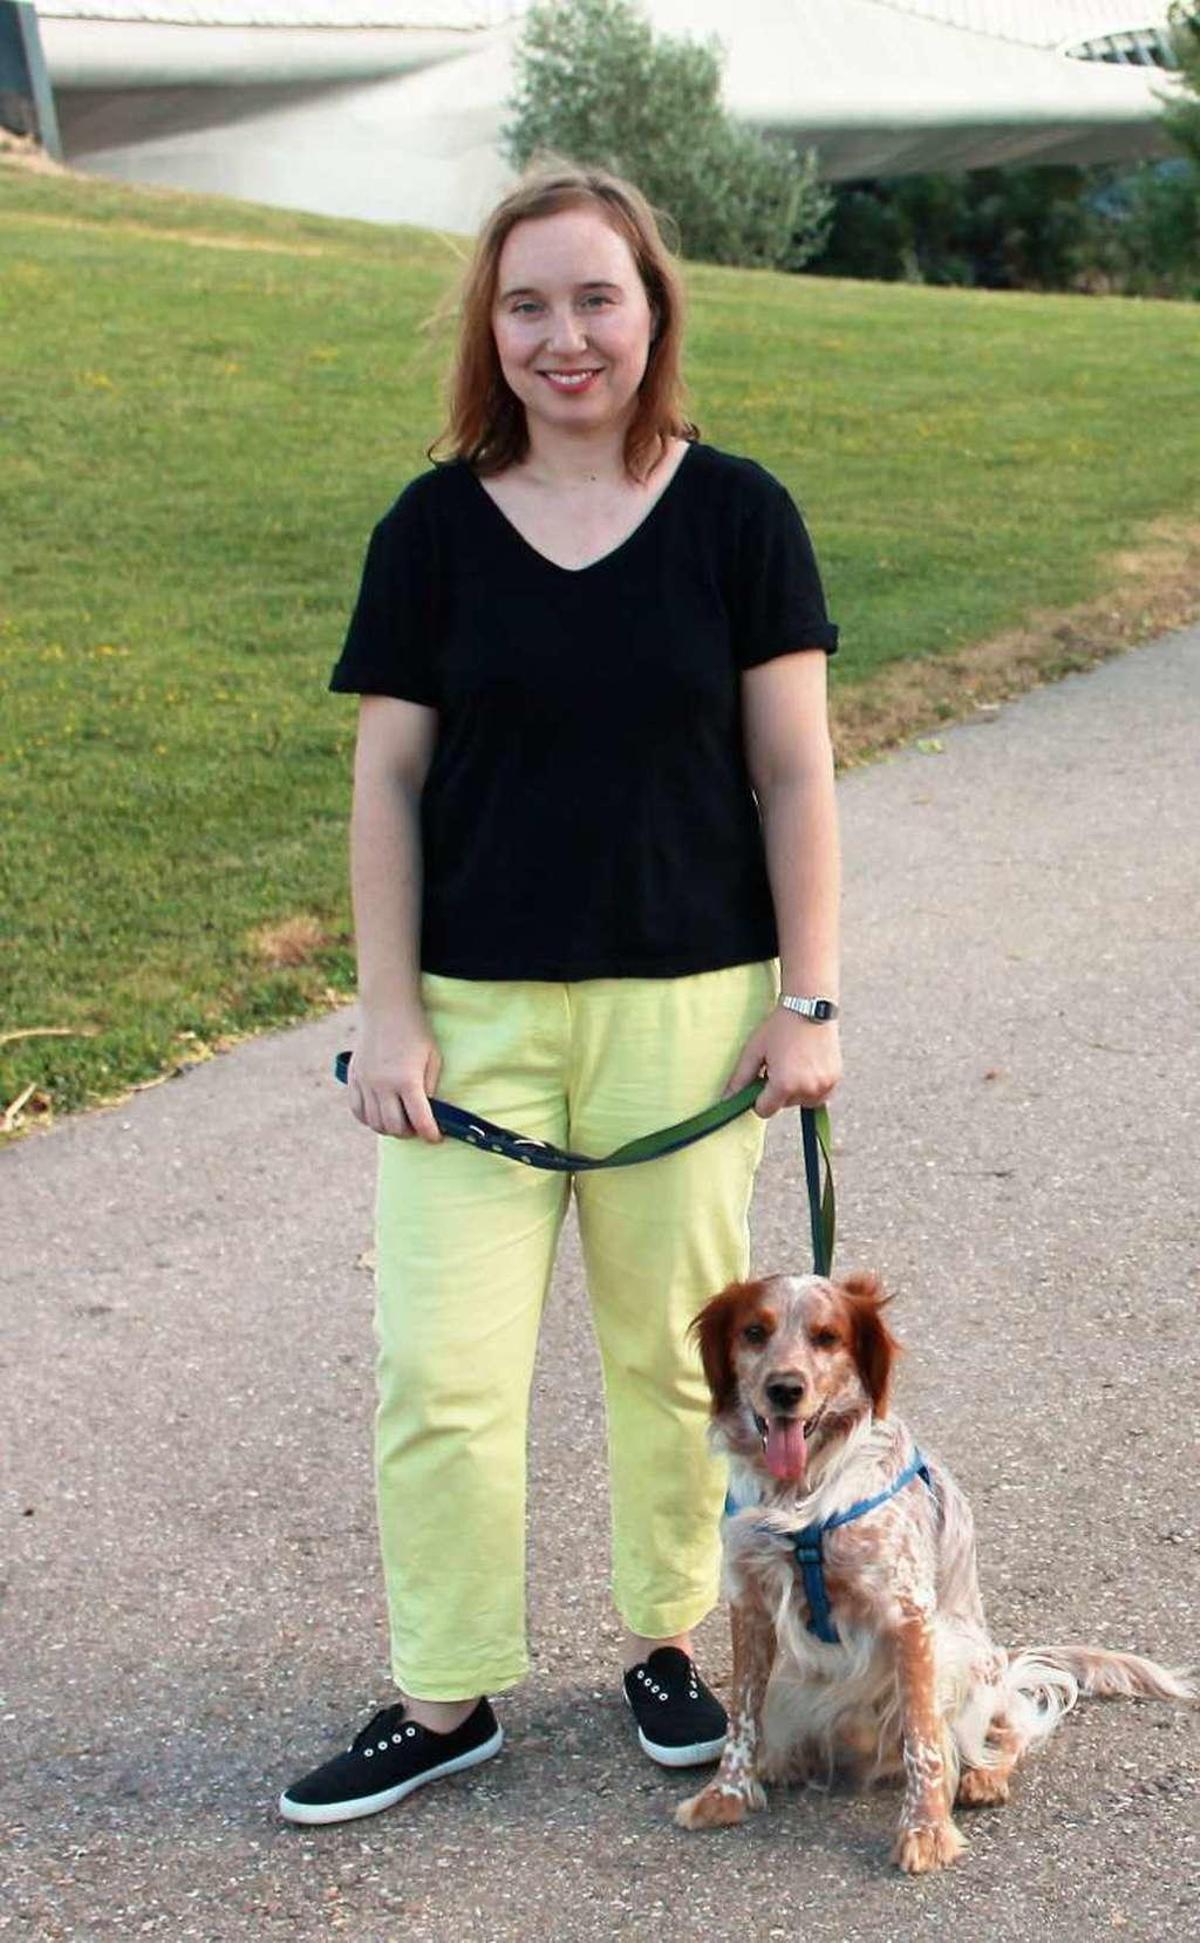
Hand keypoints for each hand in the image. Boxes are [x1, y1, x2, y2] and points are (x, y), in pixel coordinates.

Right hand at [347, 1005, 442, 1141]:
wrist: (387, 1009)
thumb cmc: (416, 1032)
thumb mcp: (433, 1059)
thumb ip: (430, 1088)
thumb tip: (429, 1114)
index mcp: (407, 1079)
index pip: (419, 1120)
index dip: (430, 1134)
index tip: (435, 1137)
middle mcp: (383, 1084)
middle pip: (394, 1127)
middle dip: (409, 1133)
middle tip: (417, 1127)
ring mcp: (365, 1082)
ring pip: (374, 1122)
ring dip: (389, 1128)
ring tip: (400, 1121)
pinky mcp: (354, 1078)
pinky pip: (357, 1110)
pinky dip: (369, 1118)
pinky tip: (380, 1114)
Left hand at [723, 1012, 840, 1117]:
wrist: (810, 1007)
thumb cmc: (779, 1028)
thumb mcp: (754, 1051)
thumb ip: (740, 1079)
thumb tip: (726, 1100)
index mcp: (784, 1085)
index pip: (764, 1111)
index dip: (758, 1097)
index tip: (762, 1078)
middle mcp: (806, 1090)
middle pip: (783, 1105)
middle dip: (778, 1090)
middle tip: (780, 1064)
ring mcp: (824, 1086)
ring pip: (802, 1102)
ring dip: (796, 1090)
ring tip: (795, 1063)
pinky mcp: (835, 1080)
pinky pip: (819, 1096)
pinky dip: (811, 1087)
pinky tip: (808, 1066)